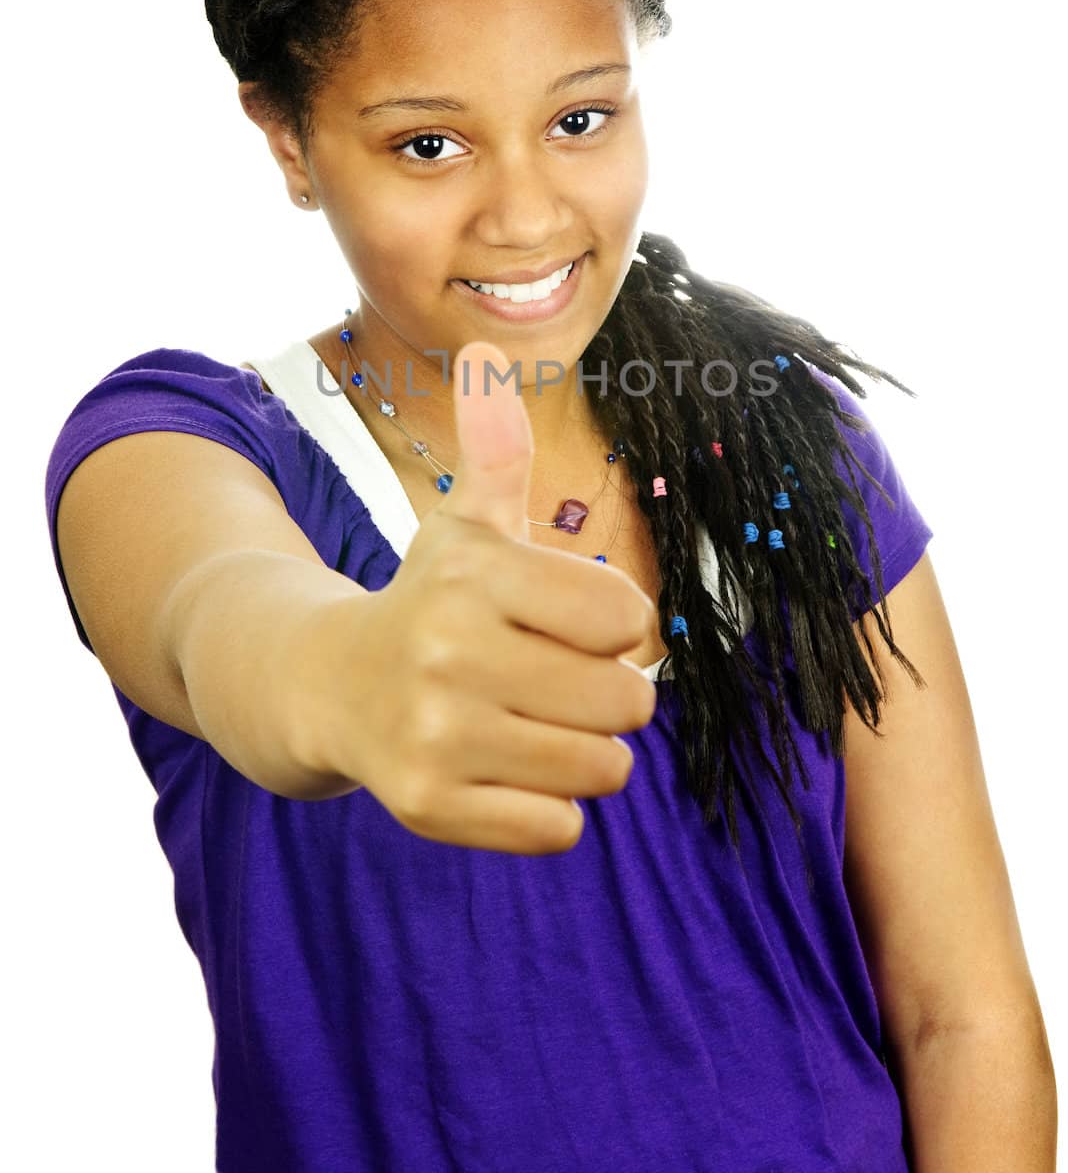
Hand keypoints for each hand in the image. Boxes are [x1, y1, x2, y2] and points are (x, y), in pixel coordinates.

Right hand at [308, 340, 658, 853]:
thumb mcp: (464, 524)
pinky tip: (505, 771)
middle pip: (625, 700)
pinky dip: (549, 808)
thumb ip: (495, 449)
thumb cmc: (428, 600)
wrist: (327, 684)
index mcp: (475, 574)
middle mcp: (448, 652)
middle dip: (610, 696)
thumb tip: (485, 351)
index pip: (627, 618)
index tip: (571, 624)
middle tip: (558, 684)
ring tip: (537, 727)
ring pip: (601, 769)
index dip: (614, 626)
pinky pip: (557, 829)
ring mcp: (434, 735)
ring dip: (586, 754)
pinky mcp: (427, 807)